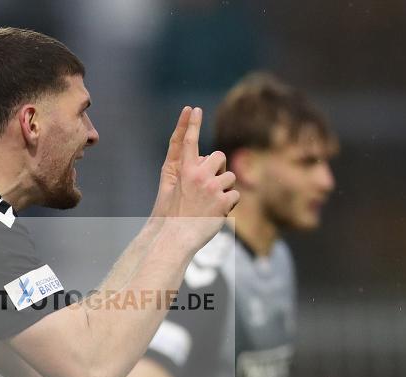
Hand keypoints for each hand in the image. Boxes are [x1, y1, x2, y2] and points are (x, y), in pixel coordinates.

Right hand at [158, 107, 238, 245]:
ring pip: (230, 177)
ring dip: (224, 189)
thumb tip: (201, 161)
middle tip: (210, 185)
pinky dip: (228, 204)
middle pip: (219, 156)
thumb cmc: (170, 216)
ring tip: (211, 204)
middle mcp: (199, 175)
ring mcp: (212, 188)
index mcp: (183, 170)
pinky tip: (216, 214)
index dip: (191, 124)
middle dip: (219, 167)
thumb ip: (184, 172)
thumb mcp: (170, 189)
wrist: (175, 238)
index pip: (188, 141)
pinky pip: (235, 195)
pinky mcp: (224, 201)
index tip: (195, 109)